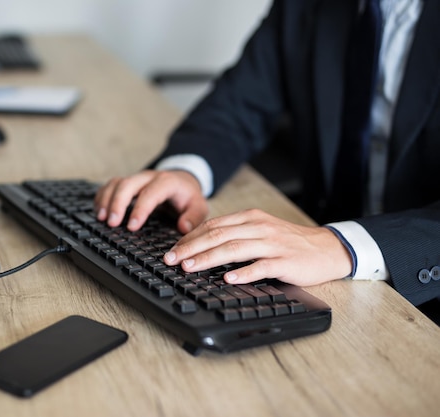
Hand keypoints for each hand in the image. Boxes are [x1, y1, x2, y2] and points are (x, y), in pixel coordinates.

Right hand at [94, 170, 208, 232]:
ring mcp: (137, 179)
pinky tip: (99, 211)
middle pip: (128, 184)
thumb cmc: (188, 197)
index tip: (132, 227)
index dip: (140, 209)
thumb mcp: (199, 207)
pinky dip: (102, 197)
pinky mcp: (128, 183)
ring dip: (107, 200)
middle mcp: (149, 177)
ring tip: (102, 218)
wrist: (183, 181)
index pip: (151, 193)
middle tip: (112, 223)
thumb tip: (182, 228)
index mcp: (167, 182)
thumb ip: (193, 218)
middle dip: (117, 203)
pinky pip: (111, 185)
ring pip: (117, 183)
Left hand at [163, 208, 352, 286]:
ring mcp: (272, 244)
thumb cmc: (289, 242)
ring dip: (208, 258)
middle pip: (218, 235)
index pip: (213, 224)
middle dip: (191, 247)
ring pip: (234, 248)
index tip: (173, 249)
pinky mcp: (285, 261)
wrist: (327, 249)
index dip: (190, 237)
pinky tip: (228, 278)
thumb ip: (235, 234)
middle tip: (171, 259)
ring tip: (190, 267)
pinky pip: (261, 266)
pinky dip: (243, 272)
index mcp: (251, 218)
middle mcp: (259, 227)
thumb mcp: (261, 231)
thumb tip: (202, 245)